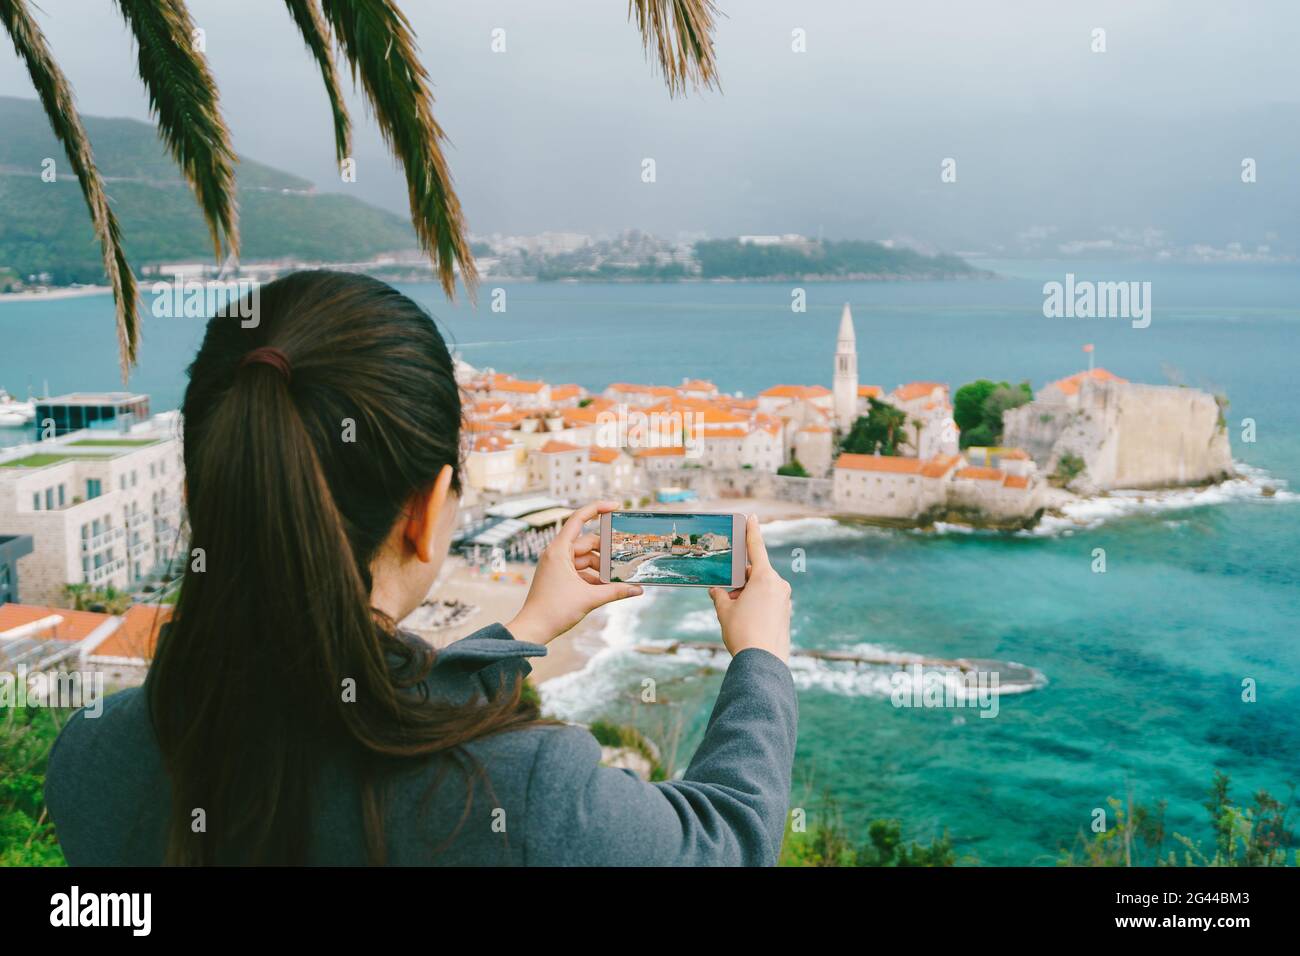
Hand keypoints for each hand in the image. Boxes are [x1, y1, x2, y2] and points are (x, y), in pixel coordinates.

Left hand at [506, 500, 642, 644]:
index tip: (616, 507)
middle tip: (627, 556)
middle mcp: (557, 554)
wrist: (533, 629)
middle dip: (607, 551)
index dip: (597, 509)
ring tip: (621, 577)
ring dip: (602, 568)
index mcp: (559, 550)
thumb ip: (616, 592)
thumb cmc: (554, 611)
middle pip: (588, 543)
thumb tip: (638, 590)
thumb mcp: (590, 598)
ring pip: (586, 559)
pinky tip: (609, 587)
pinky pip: (581, 571)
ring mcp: (557, 566)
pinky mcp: (559, 577)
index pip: (578, 519)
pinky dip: (595, 577)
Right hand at [708, 514, 790, 662]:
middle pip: (756, 572)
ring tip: (733, 611)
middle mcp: (778, 585)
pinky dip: (755, 603)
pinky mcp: (786, 613)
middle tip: (725, 591)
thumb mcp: (724, 611)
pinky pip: (768, 600)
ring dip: (747, 593)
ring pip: (761, 588)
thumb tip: (718, 592)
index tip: (752, 517)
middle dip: (740, 579)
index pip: (756, 548)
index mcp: (764, 578)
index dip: (752, 531)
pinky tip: (744, 619)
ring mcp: (784, 600)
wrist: (763, 663)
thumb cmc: (743, 633)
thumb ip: (720, 596)